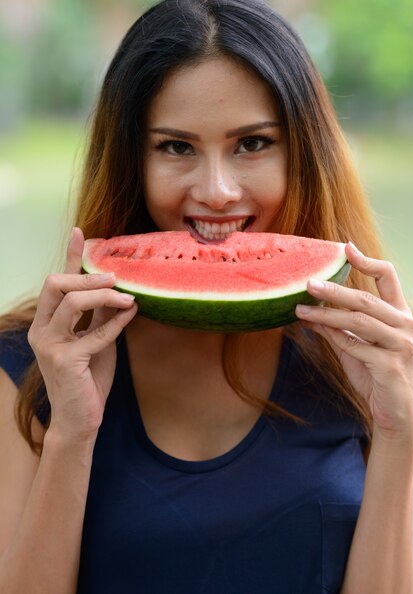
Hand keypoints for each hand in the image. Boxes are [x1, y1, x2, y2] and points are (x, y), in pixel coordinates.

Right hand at [28, 227, 137, 442]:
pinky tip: (131, 314)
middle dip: (87, 275)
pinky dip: (116, 322)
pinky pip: (94, 332)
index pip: (56, 281)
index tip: (80, 231)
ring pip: (72, 302)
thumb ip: (100, 316)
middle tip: (115, 278)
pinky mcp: (66, 360)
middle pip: (56, 284)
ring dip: (103, 294)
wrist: (81, 419)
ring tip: (126, 296)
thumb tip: (119, 289)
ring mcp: (50, 345)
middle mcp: (42, 329)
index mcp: (47, 322)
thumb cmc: (88, 378)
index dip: (69, 255)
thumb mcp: (95, 339)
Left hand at [295, 242, 412, 443]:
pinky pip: (356, 346)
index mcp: (401, 316)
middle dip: (335, 289)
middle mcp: (406, 325)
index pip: (389, 278)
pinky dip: (333, 337)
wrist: (397, 417)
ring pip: (358, 321)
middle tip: (308, 282)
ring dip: (326, 314)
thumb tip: (309, 314)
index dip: (368, 261)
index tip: (346, 248)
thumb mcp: (356, 350)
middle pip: (366, 299)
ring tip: (301, 308)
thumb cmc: (378, 379)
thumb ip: (339, 330)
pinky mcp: (392, 365)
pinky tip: (314, 330)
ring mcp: (402, 345)